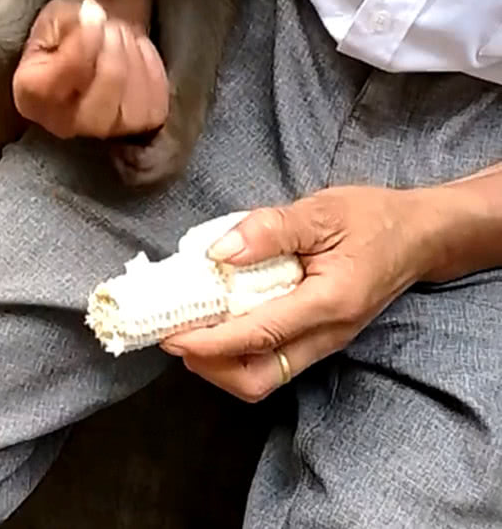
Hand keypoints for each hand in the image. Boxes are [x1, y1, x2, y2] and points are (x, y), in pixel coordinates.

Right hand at [12, 0, 168, 140]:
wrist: (103, 38)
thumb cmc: (73, 28)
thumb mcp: (58, 15)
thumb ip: (69, 22)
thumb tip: (92, 18)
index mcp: (30, 96)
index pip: (60, 81)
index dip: (83, 43)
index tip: (92, 10)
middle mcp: (62, 125)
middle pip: (100, 104)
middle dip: (112, 56)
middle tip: (111, 25)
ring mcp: (103, 131)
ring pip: (132, 108)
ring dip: (133, 60)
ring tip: (122, 37)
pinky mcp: (140, 126)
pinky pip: (155, 103)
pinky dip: (152, 71)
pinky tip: (138, 54)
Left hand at [159, 186, 438, 401]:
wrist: (417, 237)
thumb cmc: (372, 219)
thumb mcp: (322, 211)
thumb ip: (271, 229)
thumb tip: (220, 252)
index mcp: (329, 304)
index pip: (259, 336)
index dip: (210, 341)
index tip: (171, 334)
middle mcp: (326, 335)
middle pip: (258, 378)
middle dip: (210, 365)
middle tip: (173, 334)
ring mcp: (324, 342)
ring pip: (263, 376)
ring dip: (221, 362)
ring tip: (189, 329)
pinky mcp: (318, 338)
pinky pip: (272, 360)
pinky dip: (238, 350)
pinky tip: (219, 322)